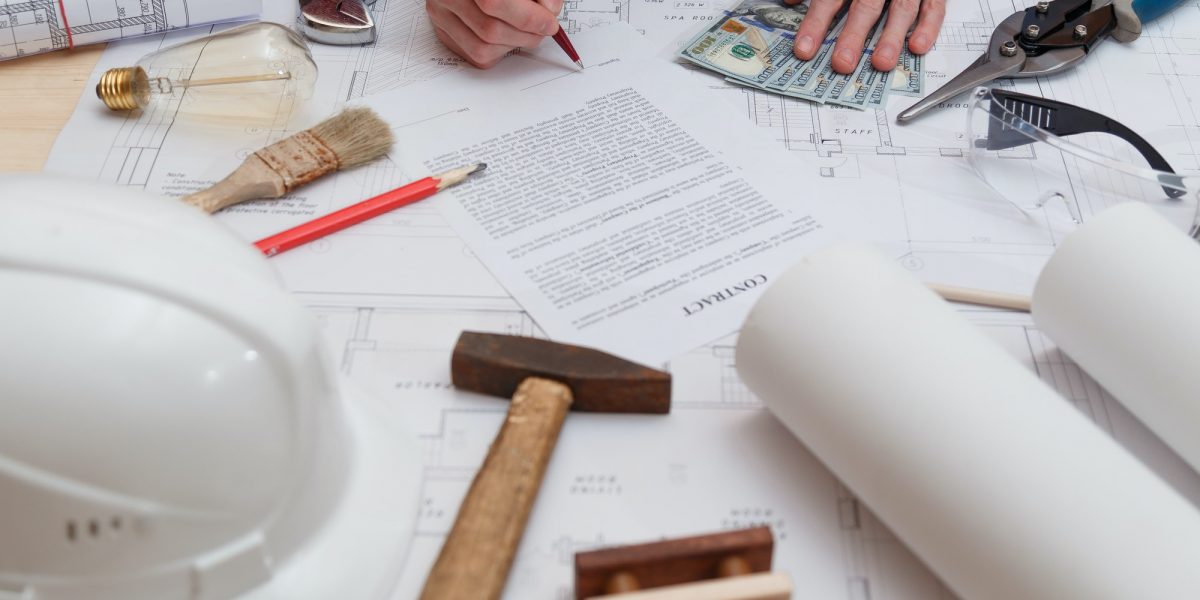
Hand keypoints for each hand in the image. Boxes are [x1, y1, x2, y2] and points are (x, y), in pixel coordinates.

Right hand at [427, 0, 563, 67]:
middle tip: (544, 29)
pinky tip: (508, 36)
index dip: (526, 17)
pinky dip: (499, 51)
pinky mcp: (443, 32)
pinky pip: (475, 55)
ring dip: (514, 45)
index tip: (548, 23)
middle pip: (490, 30)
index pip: (493, 2)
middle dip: (525, 35)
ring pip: (482, 48)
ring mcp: (440, 16)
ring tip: (528, 32)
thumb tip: (549, 11)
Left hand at [788, 0, 945, 73]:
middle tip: (842, 63)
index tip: (803, 50)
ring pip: (901, 8)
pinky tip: (917, 46)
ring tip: (881, 62)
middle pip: (865, 5)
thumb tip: (789, 0)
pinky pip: (933, 6)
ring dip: (891, 36)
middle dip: (853, 35)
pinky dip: (929, 26)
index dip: (816, 23)